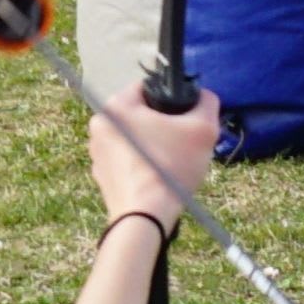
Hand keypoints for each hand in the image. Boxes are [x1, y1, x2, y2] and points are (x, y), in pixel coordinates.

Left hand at [86, 83, 218, 225]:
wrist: (145, 216)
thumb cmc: (172, 166)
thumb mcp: (203, 128)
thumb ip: (207, 102)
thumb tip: (203, 96)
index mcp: (116, 106)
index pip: (148, 87)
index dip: (172, 99)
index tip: (185, 117)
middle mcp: (99, 124)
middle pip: (140, 114)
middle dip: (162, 125)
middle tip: (182, 141)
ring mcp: (96, 151)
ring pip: (134, 138)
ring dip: (153, 145)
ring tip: (172, 162)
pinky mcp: (100, 174)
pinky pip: (126, 160)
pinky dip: (142, 164)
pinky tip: (157, 177)